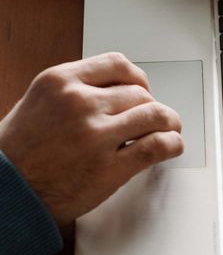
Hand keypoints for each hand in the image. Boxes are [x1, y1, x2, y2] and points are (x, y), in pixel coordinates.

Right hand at [0, 53, 182, 226]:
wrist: (6, 191)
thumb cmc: (20, 150)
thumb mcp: (41, 101)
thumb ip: (79, 89)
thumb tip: (120, 88)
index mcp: (61, 81)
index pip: (118, 64)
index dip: (137, 78)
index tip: (142, 88)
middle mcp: (80, 103)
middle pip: (139, 93)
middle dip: (149, 105)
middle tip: (150, 116)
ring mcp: (96, 136)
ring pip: (154, 115)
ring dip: (168, 121)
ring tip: (170, 127)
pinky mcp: (110, 168)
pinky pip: (157, 146)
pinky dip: (172, 143)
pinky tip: (171, 145)